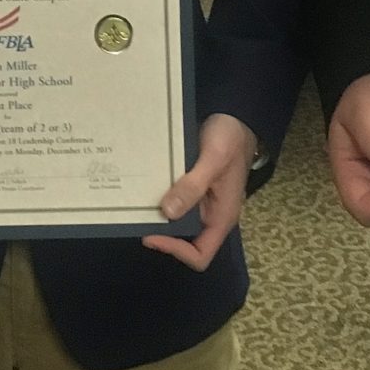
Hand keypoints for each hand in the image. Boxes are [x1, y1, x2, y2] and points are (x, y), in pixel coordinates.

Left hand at [143, 114, 257, 270]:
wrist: (235, 115)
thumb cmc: (230, 139)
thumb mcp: (213, 160)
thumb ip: (193, 186)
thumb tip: (168, 212)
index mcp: (221, 216)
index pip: (200, 254)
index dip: (176, 250)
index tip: (152, 234)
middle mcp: (210, 214)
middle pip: (184, 240)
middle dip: (161, 232)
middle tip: (135, 216)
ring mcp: (200, 201)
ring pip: (175, 219)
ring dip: (156, 214)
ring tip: (134, 203)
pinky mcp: (191, 188)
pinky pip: (173, 200)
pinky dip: (158, 198)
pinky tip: (143, 187)